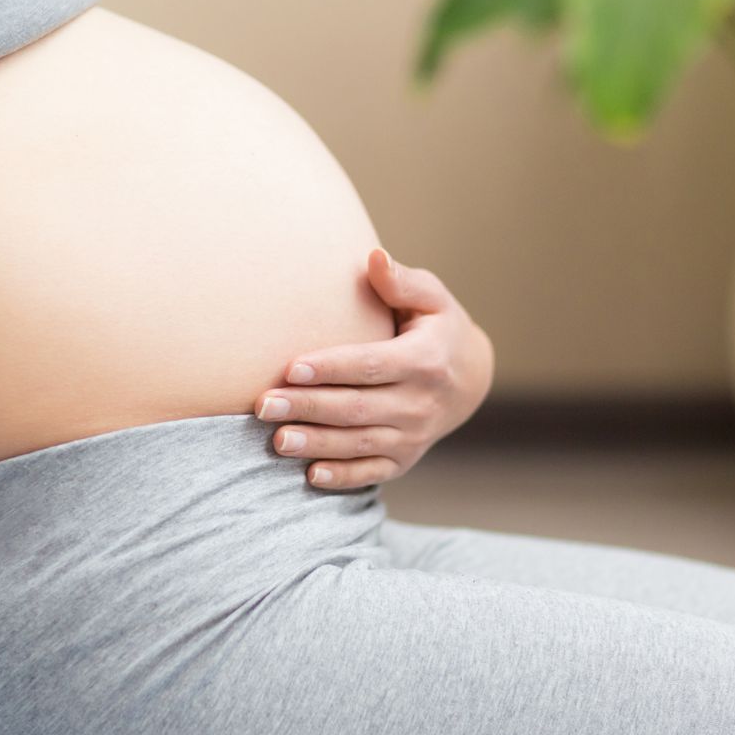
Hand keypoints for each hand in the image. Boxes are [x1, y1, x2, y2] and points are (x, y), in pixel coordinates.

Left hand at [255, 248, 492, 490]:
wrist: (471, 378)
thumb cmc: (437, 328)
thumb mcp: (431, 298)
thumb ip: (401, 281)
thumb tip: (373, 257)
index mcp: (425, 360)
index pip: (370, 366)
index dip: (330, 369)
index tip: (290, 369)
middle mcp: (421, 403)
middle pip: (357, 408)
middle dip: (309, 407)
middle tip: (263, 405)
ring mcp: (414, 436)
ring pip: (360, 444)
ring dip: (317, 444)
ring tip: (277, 440)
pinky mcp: (405, 459)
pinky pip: (372, 472)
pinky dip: (342, 476)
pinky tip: (309, 474)